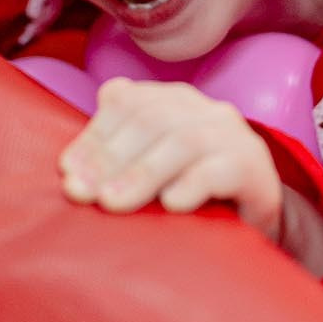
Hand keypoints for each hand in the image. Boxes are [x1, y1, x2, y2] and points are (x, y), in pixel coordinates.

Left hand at [60, 77, 284, 243]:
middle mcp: (203, 109)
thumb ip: (116, 160)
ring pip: (184, 141)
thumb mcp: (148, 172)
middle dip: (110, 157)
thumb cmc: (188, 195)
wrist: (252, 221)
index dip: (93, 135)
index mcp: (172, 100)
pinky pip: (222, 169)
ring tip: (113, 203)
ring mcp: (233, 135)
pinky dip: (192, 184)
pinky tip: (171, 205)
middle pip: (152, 119)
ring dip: (142, 173)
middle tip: (82, 193)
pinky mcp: (256, 168)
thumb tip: (69, 173)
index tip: (67, 171)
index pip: (126, 100)